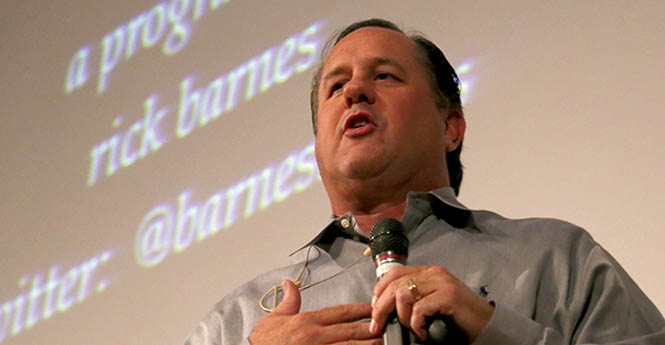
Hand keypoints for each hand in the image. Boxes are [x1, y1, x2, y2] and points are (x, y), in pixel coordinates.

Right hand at [249, 280, 380, 344]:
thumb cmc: (264, 342)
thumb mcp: (274, 318)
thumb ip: (288, 301)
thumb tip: (290, 284)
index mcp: (307, 321)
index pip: (340, 312)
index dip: (360, 309)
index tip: (374, 306)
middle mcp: (315, 336)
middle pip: (349, 329)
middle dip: (370, 327)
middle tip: (387, 324)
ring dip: (366, 344)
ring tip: (382, 342)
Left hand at [370, 266, 493, 341]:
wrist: (486, 323)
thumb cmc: (458, 315)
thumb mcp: (432, 300)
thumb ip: (415, 297)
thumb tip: (387, 307)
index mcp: (428, 272)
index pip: (393, 273)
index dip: (379, 291)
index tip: (374, 309)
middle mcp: (434, 273)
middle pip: (394, 285)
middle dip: (381, 308)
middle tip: (379, 325)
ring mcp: (441, 283)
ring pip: (403, 295)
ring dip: (402, 317)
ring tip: (412, 328)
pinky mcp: (448, 296)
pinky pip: (420, 309)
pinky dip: (417, 324)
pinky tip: (424, 332)